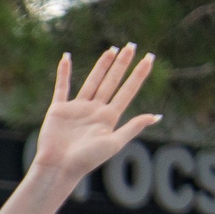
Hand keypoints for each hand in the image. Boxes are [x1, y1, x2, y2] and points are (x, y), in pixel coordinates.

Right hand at [31, 46, 159, 182]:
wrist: (58, 167)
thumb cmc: (86, 160)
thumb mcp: (114, 143)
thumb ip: (133, 127)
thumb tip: (156, 116)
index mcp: (109, 117)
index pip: (128, 90)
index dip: (139, 74)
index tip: (149, 57)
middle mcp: (95, 110)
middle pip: (112, 82)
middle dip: (122, 64)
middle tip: (131, 46)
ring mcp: (77, 108)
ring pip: (92, 81)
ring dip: (102, 65)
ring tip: (112, 49)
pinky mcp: (59, 110)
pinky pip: (62, 87)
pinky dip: (63, 73)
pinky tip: (66, 57)